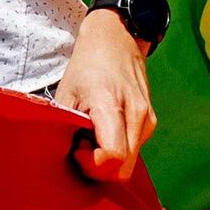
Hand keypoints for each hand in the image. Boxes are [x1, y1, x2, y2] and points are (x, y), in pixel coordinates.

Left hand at [61, 6, 155, 181]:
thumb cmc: (88, 65)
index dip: (92, 164)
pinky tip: (103, 131)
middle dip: (98, 168)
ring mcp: (147, 120)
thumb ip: (64, 126)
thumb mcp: (66, 93)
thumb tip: (59, 155)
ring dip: (107, 160)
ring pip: (129, 164)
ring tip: (90, 135)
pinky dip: (117, 150)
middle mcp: (137, 116)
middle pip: (123, 170)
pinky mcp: (150, 123)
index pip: (113, 157)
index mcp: (112, 106)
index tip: (76, 149)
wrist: (117, 39)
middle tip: (80, 146)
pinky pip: (133, 152)